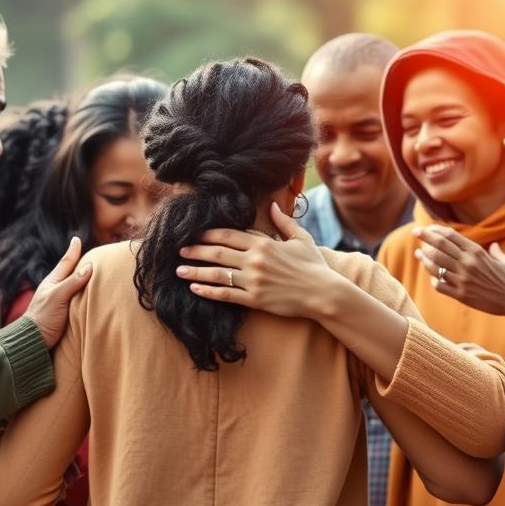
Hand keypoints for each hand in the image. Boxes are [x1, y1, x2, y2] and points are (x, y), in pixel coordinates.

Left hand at [24, 237, 92, 348]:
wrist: (33, 340)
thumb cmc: (43, 318)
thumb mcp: (58, 297)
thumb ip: (73, 282)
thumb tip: (89, 267)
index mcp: (53, 282)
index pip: (66, 262)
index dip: (73, 251)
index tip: (76, 239)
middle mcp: (56, 289)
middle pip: (69, 271)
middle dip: (77, 261)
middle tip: (84, 251)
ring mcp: (58, 301)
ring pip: (72, 284)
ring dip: (79, 277)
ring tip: (88, 270)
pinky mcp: (62, 313)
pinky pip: (75, 298)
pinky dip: (81, 292)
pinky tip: (85, 294)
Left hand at [176, 203, 334, 317]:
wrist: (324, 293)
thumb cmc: (314, 266)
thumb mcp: (301, 239)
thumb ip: (284, 222)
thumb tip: (273, 206)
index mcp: (264, 244)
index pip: (229, 235)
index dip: (208, 234)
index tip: (194, 234)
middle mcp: (255, 260)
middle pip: (217, 252)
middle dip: (196, 251)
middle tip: (179, 250)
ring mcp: (254, 281)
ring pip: (217, 274)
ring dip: (195, 271)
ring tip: (179, 271)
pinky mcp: (256, 299)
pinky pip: (226, 295)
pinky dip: (209, 291)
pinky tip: (195, 289)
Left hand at [414, 224, 504, 329]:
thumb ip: (495, 252)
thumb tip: (493, 246)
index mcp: (476, 252)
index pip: (450, 236)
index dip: (436, 230)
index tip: (428, 228)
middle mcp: (467, 263)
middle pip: (439, 246)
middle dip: (425, 237)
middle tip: (416, 233)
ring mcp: (463, 279)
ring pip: (436, 265)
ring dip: (424, 258)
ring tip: (418, 254)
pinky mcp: (461, 294)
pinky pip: (440, 285)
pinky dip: (434, 280)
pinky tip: (433, 278)